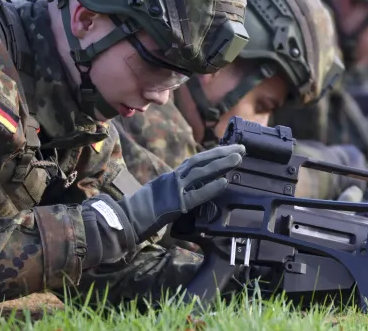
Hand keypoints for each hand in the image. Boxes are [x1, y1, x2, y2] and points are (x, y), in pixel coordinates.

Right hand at [119, 143, 245, 241]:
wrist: (126, 219)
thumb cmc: (142, 210)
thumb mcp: (161, 193)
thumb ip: (176, 188)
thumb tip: (193, 187)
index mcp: (172, 176)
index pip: (196, 161)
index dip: (214, 154)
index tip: (230, 149)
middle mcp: (174, 178)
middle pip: (201, 161)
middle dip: (222, 153)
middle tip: (241, 147)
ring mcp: (175, 190)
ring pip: (201, 172)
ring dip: (221, 164)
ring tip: (238, 158)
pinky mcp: (175, 204)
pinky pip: (196, 195)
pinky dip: (211, 188)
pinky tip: (224, 182)